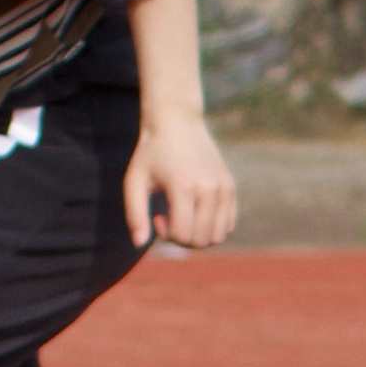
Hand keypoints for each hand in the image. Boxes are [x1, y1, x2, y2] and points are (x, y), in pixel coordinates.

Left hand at [125, 109, 238, 253]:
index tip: (157, 216)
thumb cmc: (151, 153)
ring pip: (218, 236)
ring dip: (198, 235)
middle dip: (181, 238)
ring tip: (183, 214)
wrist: (177, 122)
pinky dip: (212, 227)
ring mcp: (224, 188)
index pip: (183, 235)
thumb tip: (139, 244)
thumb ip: (135, 213)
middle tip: (168, 215)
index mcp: (184, 186)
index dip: (166, 234)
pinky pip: (228, 225)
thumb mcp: (134, 180)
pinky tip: (196, 210)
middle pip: (201, 240)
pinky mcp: (231, 187)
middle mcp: (209, 189)